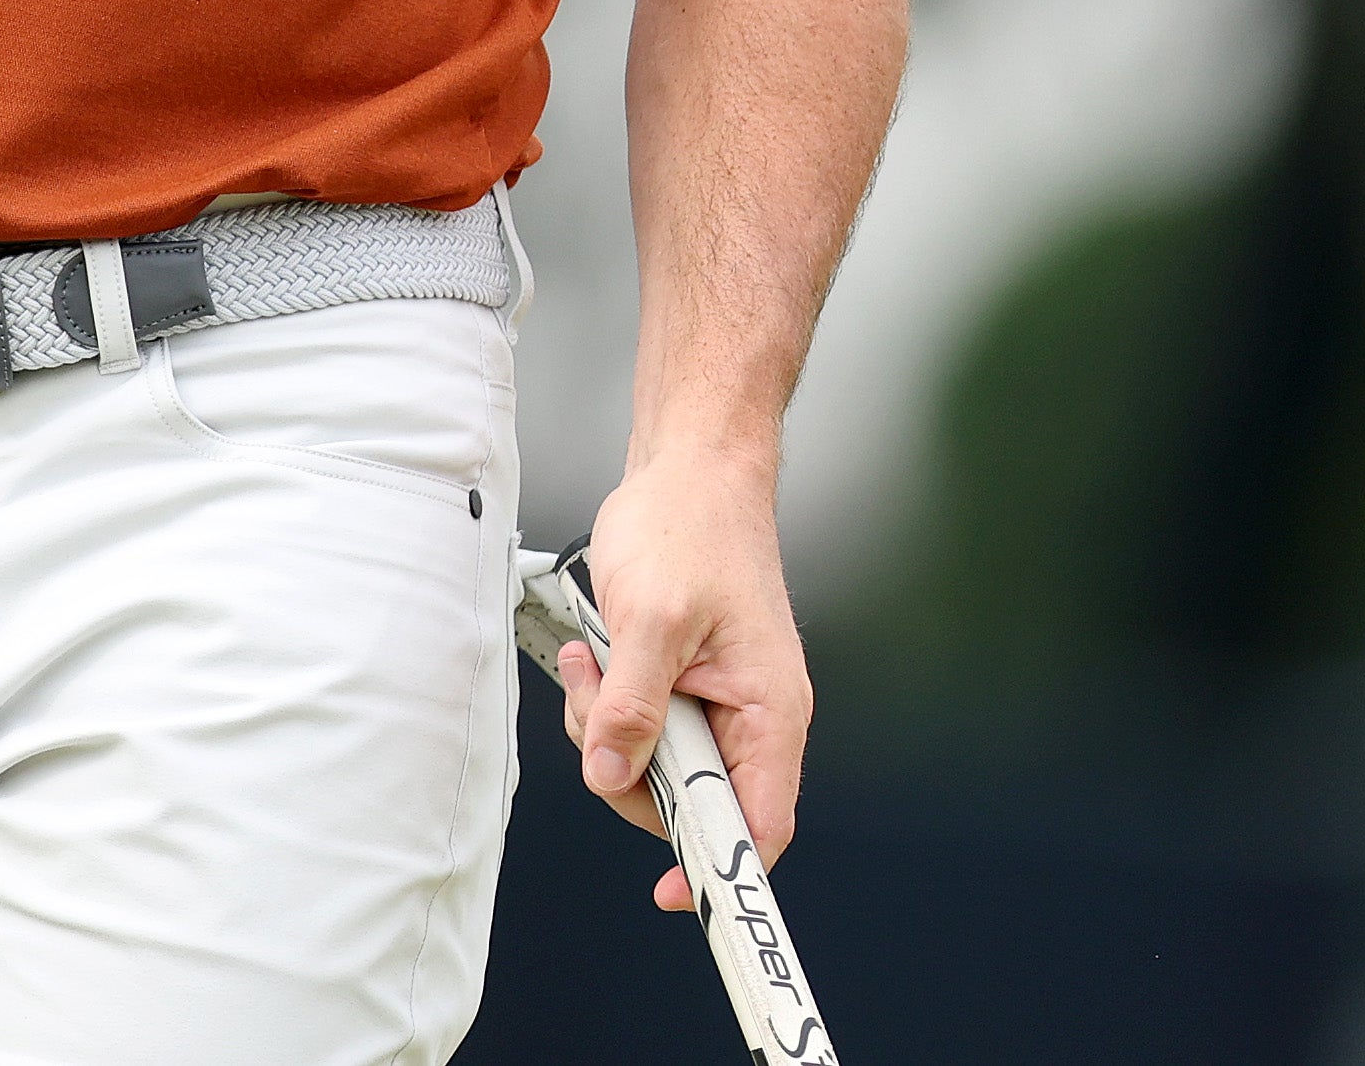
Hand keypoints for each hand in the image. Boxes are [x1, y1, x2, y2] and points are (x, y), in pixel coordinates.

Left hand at [557, 452, 808, 915]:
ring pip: (651, 760)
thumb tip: (613, 777)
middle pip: (687, 798)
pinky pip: (638, 720)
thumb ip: (633, 706)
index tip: (669, 893)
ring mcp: (715, 701)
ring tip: (595, 660)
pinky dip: (607, 697)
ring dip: (608, 722)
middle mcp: (749, 717)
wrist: (689, 471)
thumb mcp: (653, 620)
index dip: (718, 865)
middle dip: (628, 764)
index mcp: (770, 714)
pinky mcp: (681, 681)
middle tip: (601, 702)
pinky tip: (594, 654)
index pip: (759, 823)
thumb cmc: (691, 529)